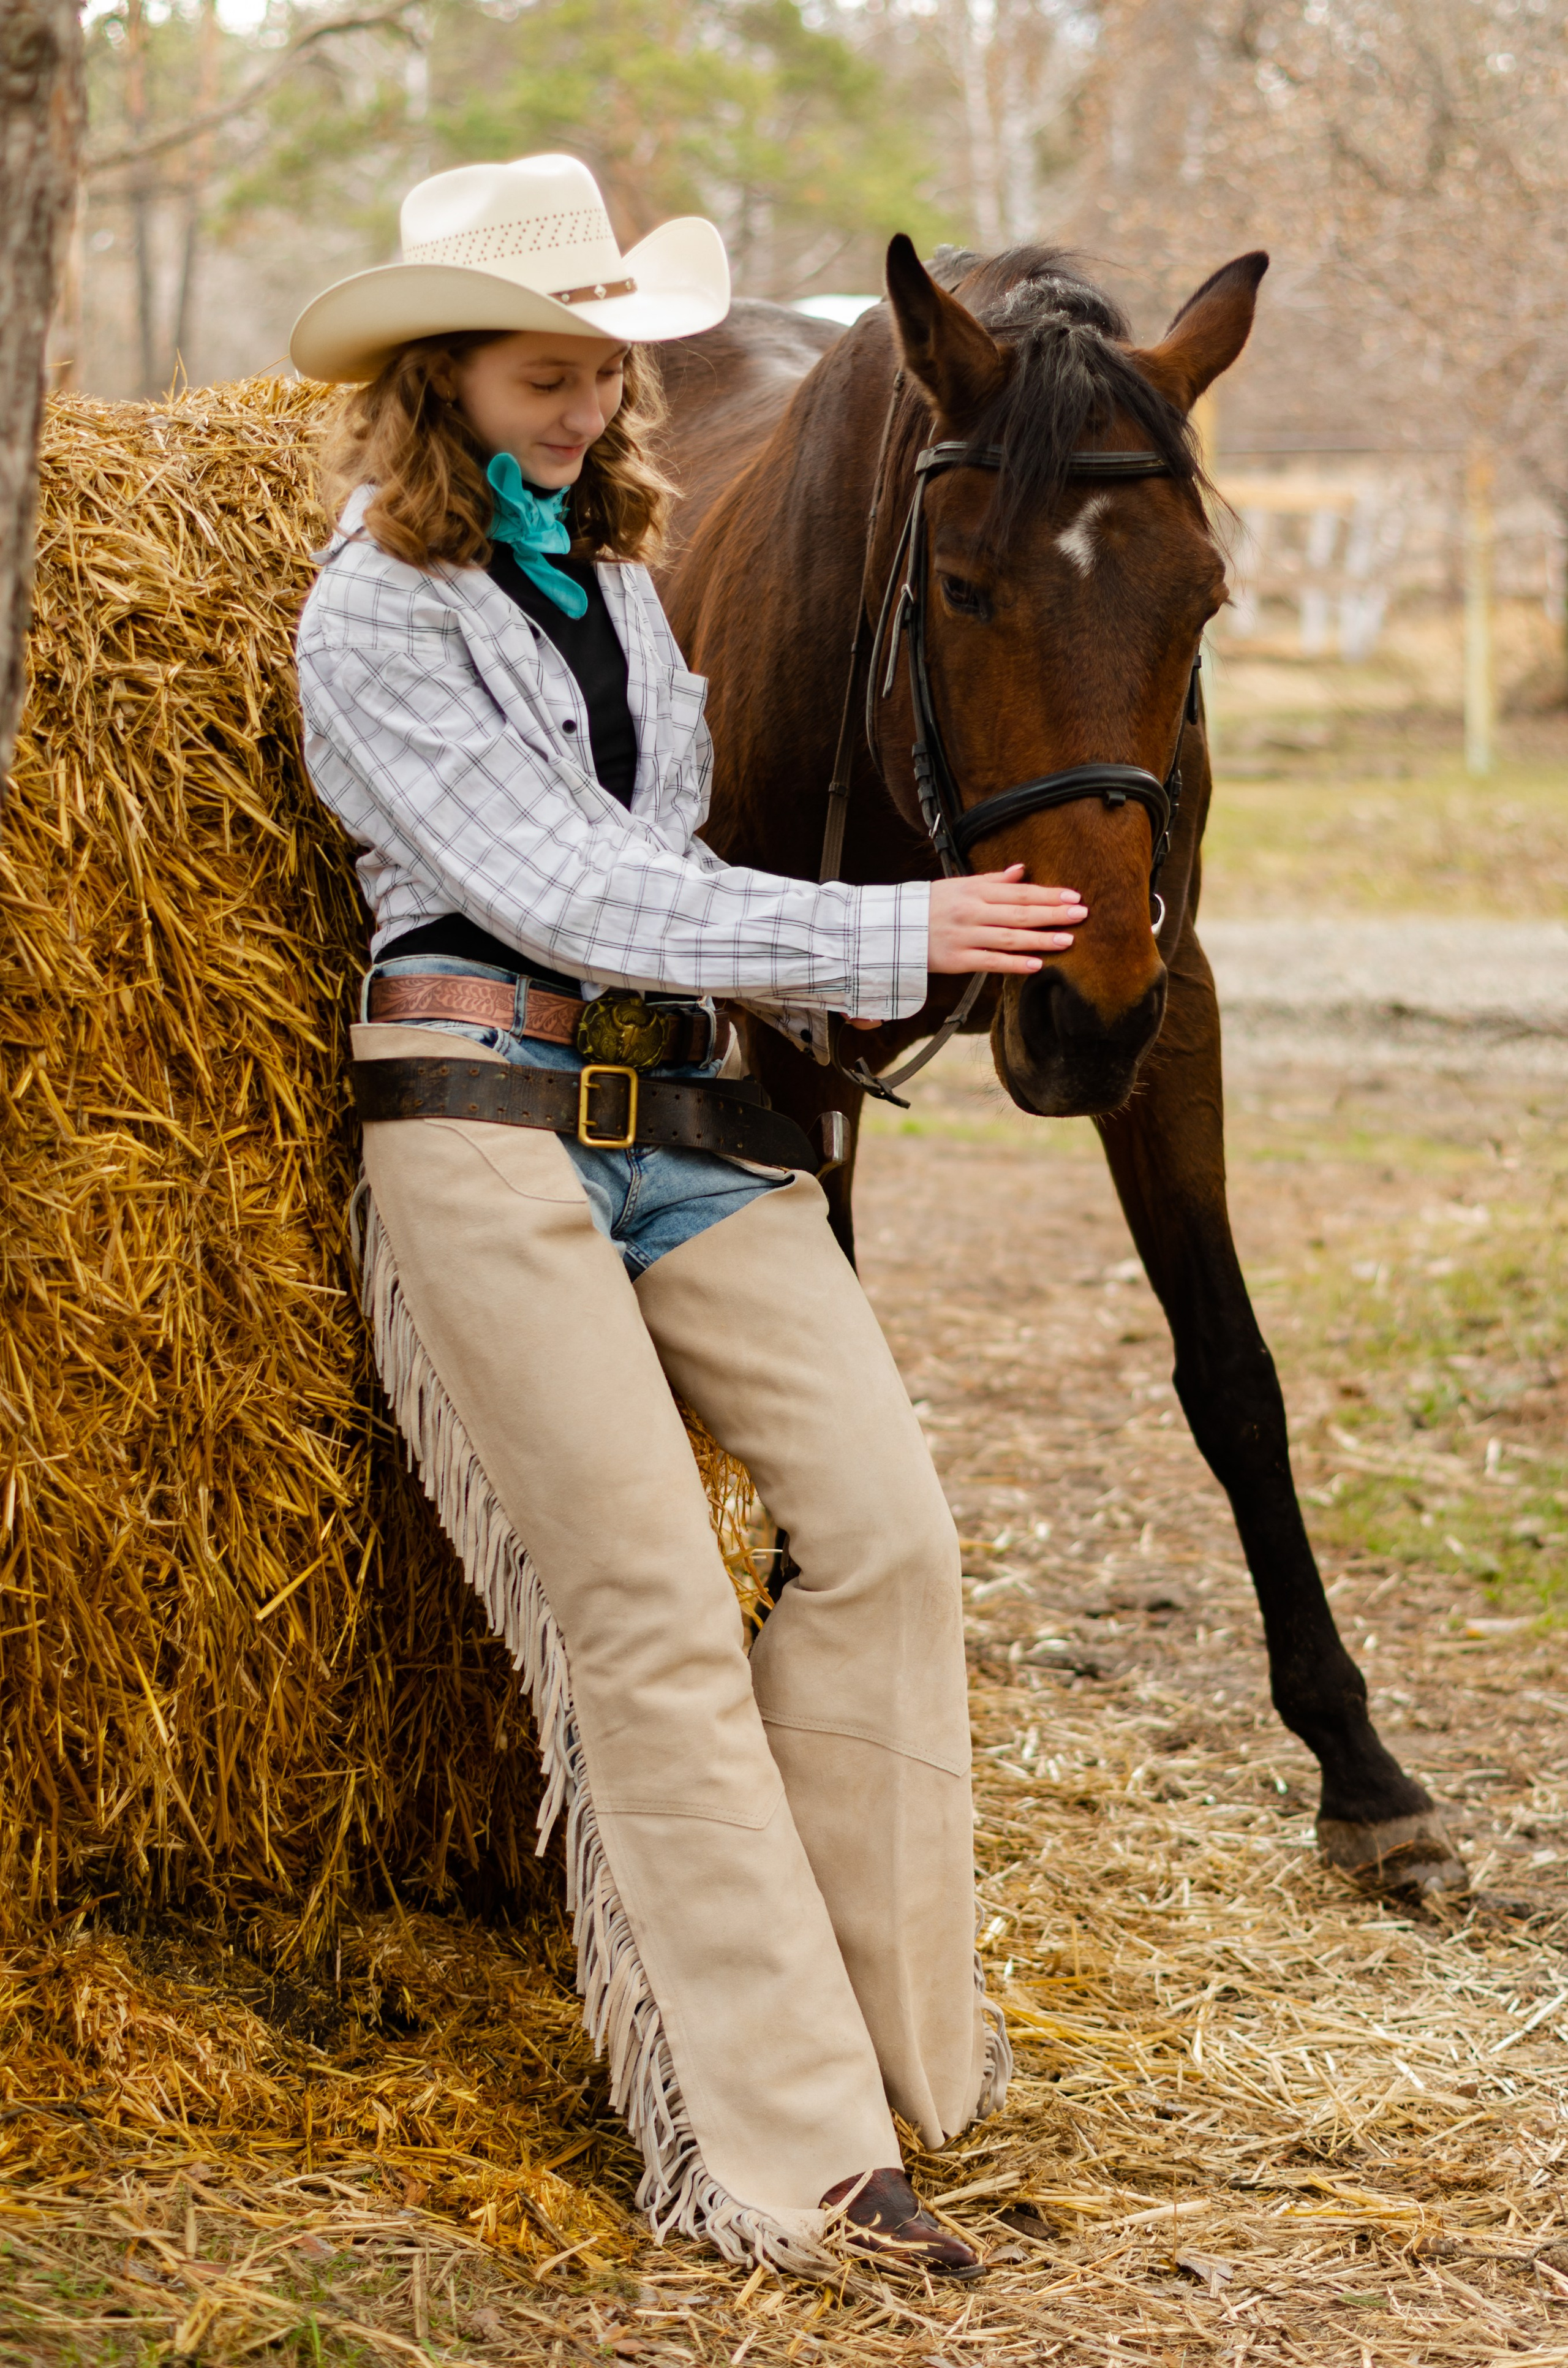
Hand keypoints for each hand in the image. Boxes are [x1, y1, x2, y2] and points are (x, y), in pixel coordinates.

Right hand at [928, 864, 1086, 974]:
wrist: (892, 930)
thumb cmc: (929, 906)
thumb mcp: (958, 886)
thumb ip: (991, 880)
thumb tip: (1022, 870)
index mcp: (973, 891)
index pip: (1018, 892)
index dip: (1048, 894)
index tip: (1074, 897)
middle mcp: (971, 912)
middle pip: (1019, 913)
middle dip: (1052, 914)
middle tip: (1081, 915)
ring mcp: (964, 937)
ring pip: (1009, 938)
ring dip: (1041, 939)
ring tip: (1068, 940)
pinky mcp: (957, 961)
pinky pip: (991, 962)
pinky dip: (1014, 964)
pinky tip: (1037, 964)